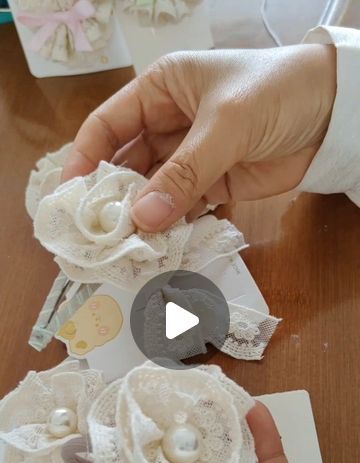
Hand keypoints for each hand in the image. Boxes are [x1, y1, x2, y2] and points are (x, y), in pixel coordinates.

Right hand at [63, 45, 335, 231]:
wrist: (332, 113)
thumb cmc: (275, 92)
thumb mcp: (224, 124)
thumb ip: (184, 173)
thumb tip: (143, 218)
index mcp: (160, 90)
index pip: (108, 125)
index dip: (85, 159)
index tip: (71, 197)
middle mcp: (168, 124)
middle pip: (127, 165)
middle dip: (114, 198)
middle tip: (99, 235)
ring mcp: (190, 158)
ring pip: (153, 192)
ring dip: (143, 218)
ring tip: (128, 247)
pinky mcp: (213, 184)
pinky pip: (182, 208)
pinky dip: (172, 227)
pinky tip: (161, 245)